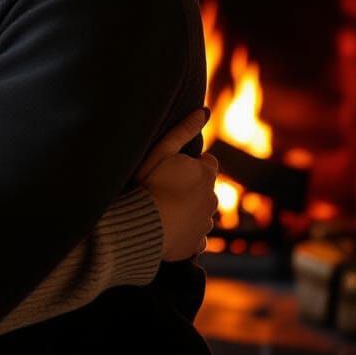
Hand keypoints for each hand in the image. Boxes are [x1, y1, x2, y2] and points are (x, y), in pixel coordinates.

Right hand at [134, 108, 218, 260]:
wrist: (142, 225)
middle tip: (164, 186)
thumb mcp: (162, 151)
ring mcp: (206, 223)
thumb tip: (205, 111)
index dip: (191, 164)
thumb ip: (184, 130)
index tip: (173, 168)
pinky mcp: (197, 243)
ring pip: (201, 212)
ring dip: (189, 209)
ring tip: (163, 208)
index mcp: (206, 174)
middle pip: (205, 188)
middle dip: (191, 187)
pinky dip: (186, 232)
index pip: (208, 163)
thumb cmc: (149, 184)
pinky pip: (195, 236)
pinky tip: (168, 229)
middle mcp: (213, 198)